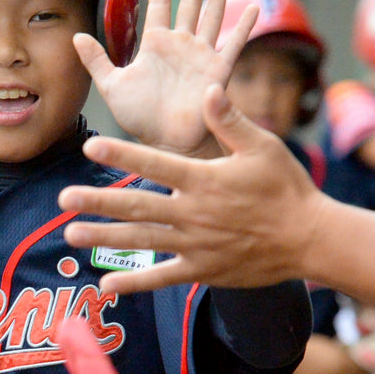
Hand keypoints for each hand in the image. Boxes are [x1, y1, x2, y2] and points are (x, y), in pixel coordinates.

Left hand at [59, 84, 328, 293]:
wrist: (311, 239)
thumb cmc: (287, 187)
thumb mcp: (263, 147)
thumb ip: (230, 120)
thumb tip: (206, 88)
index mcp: (205, 180)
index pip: (155, 164)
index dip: (122, 153)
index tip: (91, 145)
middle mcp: (194, 213)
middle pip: (137, 205)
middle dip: (98, 201)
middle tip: (63, 198)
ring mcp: (196, 245)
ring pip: (142, 240)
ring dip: (104, 237)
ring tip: (70, 233)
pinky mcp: (203, 270)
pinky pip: (162, 277)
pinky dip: (134, 283)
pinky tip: (106, 285)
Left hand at [74, 0, 256, 157]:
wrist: (166, 143)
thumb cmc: (141, 119)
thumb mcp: (112, 87)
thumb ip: (98, 61)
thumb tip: (76, 36)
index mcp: (156, 45)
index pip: (158, 4)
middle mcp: (180, 45)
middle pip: (189, 2)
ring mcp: (201, 56)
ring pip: (212, 16)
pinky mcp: (218, 71)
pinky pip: (234, 45)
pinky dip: (244, 27)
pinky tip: (254, 8)